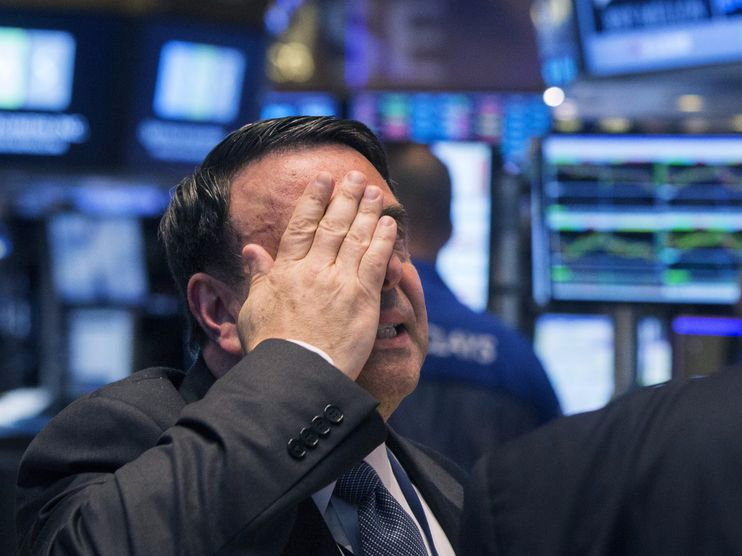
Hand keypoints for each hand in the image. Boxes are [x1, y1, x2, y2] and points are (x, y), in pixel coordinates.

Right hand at [237, 170, 396, 379]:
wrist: (296, 374)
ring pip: (355, 237)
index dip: (313, 201)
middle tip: (353, 176)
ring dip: (366, 211)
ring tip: (373, 191)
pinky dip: (383, 240)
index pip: (301, 226)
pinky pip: (375, 261)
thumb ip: (258, 277)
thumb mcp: (253, 309)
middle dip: (344, 197)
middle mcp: (314, 270)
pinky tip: (388, 223)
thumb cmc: (272, 347)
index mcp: (286, 271)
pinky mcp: (362, 298)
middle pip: (332, 225)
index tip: (322, 181)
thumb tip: (251, 250)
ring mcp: (340, 282)